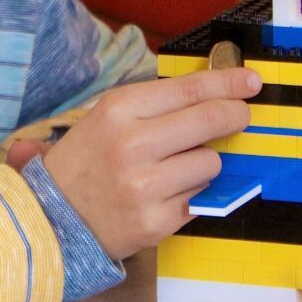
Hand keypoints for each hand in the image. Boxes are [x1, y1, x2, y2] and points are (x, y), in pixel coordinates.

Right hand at [41, 67, 257, 259]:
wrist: (51, 219)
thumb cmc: (87, 161)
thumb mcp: (108, 117)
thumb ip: (158, 104)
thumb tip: (216, 92)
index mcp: (119, 110)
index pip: (190, 89)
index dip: (228, 82)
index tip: (251, 81)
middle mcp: (132, 145)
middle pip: (210, 120)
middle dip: (236, 115)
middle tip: (241, 115)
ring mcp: (145, 186)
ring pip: (210, 162)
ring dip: (204, 162)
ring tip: (174, 168)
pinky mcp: (156, 221)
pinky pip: (200, 197)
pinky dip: (192, 192)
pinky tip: (167, 192)